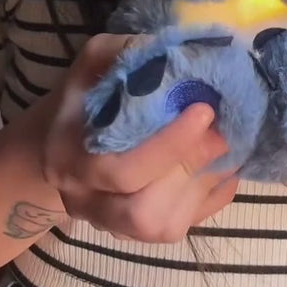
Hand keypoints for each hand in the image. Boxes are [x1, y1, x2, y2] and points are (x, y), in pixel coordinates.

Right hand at [40, 34, 238, 240]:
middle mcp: (86, 202)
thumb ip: (129, 53)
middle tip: (224, 132)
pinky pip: (185, 227)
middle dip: (190, 169)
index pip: (120, 171)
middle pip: (143, 212)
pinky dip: (212, 196)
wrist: (59, 142)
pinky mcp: (139, 235)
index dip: (169, 146)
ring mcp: (113, 226)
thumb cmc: (84, 97)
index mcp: (68, 159)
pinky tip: (223, 165)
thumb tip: (184, 51)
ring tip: (227, 145)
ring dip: (204, 185)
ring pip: (164, 227)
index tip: (205, 110)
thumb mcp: (94, 63)